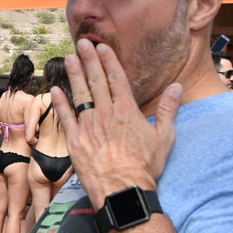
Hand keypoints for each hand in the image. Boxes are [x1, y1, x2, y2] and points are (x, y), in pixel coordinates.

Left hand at [51, 39, 180, 207]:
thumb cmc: (145, 166)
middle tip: (82, 44)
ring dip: (74, 75)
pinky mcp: (75, 140)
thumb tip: (177, 87)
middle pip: (96, 81)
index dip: (108, 61)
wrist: (122, 189)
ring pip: (79, 94)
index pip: (116, 78)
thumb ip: (169, 110)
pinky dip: (60, 102)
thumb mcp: (164, 137)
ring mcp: (88, 125)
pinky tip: (55, 89)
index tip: (102, 47)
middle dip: (89, 60)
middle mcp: (105, 113)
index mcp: (127, 110)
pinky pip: (65, 117)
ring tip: (69, 59)